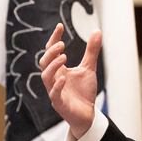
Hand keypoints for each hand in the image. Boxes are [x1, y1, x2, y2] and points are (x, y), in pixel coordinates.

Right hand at [39, 23, 99, 138]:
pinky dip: (57, 86)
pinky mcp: (60, 104)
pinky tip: (63, 78)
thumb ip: (91, 51)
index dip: (53, 39)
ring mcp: (55, 91)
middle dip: (51, 53)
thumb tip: (97, 30)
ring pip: (45, 77)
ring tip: (64, 56)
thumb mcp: (89, 67)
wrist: (88, 114)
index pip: (51, 52)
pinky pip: (54, 94)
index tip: (59, 26)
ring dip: (52, 66)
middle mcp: (54, 79)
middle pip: (44, 63)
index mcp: (59, 70)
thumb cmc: (84, 91)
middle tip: (61, 44)